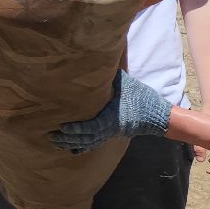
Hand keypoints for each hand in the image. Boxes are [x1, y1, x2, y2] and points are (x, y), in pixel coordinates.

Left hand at [49, 70, 171, 153]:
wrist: (159, 116)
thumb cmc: (142, 98)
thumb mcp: (127, 83)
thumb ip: (111, 74)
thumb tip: (99, 58)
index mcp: (112, 117)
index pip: (91, 126)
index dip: (76, 129)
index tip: (62, 127)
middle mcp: (110, 128)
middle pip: (86, 138)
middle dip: (68, 139)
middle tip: (51, 136)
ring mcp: (110, 133)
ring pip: (89, 143)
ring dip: (72, 144)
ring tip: (56, 143)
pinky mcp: (112, 134)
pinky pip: (95, 144)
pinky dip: (82, 147)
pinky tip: (71, 150)